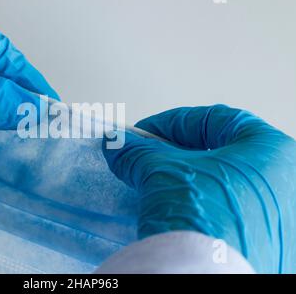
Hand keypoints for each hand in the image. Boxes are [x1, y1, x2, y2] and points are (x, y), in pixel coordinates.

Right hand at [103, 105, 295, 272]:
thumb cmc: (201, 215)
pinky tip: (181, 215)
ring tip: (160, 189)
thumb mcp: (162, 172)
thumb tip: (117, 144)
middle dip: (180, 155)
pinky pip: (233, 215)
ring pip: (228, 186)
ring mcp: (281, 218)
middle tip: (149, 160)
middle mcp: (287, 183)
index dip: (170, 123)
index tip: (143, 134)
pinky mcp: (269, 246)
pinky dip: (206, 209)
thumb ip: (139, 152)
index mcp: (274, 151)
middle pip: (223, 153)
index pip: (214, 120)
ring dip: (192, 183)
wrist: (205, 276)